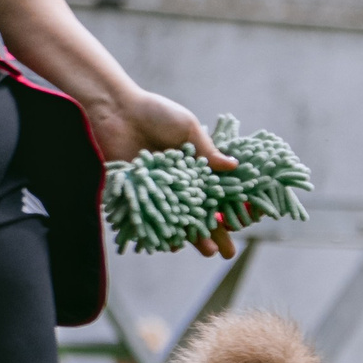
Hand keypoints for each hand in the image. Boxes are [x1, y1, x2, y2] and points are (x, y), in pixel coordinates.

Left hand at [87, 86, 240, 257]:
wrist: (114, 111)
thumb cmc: (154, 113)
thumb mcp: (187, 128)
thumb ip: (207, 150)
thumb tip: (234, 166)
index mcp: (197, 168)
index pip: (221, 194)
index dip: (235, 208)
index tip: (248, 221)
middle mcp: (181, 183)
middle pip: (204, 214)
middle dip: (218, 233)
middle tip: (229, 251)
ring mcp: (160, 192)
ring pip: (181, 221)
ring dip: (195, 238)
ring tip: (209, 251)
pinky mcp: (139, 196)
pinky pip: (153, 220)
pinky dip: (163, 233)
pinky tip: (174, 244)